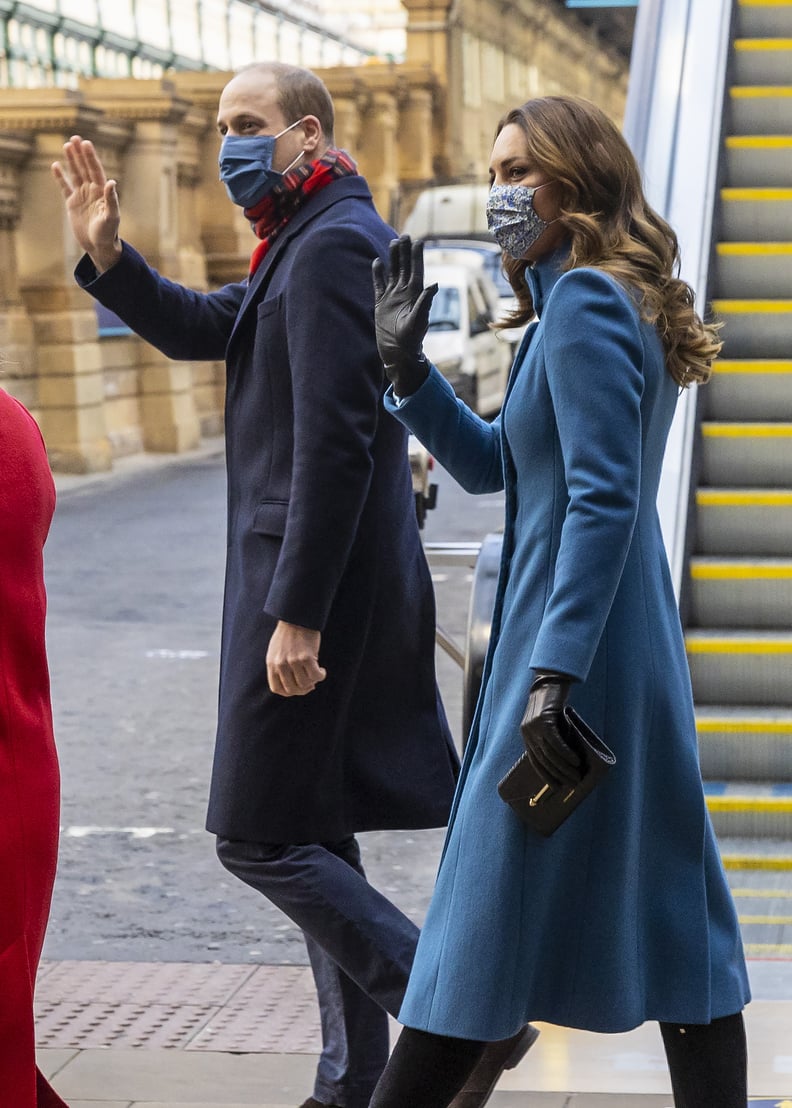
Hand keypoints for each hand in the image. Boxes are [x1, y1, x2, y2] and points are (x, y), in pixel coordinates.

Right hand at [51, 136, 121, 272]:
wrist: (99, 246)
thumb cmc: (108, 233)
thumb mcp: (111, 217)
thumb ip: (112, 199)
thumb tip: (112, 182)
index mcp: (102, 192)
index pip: (96, 170)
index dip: (91, 157)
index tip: (86, 143)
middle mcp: (92, 191)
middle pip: (85, 168)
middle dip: (80, 154)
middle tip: (75, 138)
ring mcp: (81, 196)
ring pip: (75, 174)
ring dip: (71, 160)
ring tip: (67, 145)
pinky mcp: (72, 204)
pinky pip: (65, 187)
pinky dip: (60, 177)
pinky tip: (56, 166)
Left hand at [266, 621, 326, 696]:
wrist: (297, 617)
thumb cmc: (289, 633)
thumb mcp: (277, 651)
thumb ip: (280, 667)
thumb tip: (293, 684)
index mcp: (271, 663)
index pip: (277, 688)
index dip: (289, 692)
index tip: (298, 688)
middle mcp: (280, 664)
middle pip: (292, 689)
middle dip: (303, 690)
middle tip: (311, 684)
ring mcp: (292, 661)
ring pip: (305, 684)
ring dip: (313, 682)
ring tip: (317, 673)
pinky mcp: (306, 657)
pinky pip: (315, 675)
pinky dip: (320, 675)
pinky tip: (322, 670)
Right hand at [372, 235, 435, 396]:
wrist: (398, 353)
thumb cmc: (411, 340)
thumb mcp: (419, 321)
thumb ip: (425, 302)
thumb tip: (433, 284)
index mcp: (415, 295)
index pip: (416, 270)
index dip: (417, 256)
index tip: (418, 241)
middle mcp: (404, 293)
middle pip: (404, 267)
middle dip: (404, 252)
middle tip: (405, 235)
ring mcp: (392, 297)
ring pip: (392, 272)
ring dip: (392, 258)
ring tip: (393, 242)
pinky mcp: (381, 304)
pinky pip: (378, 285)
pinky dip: (378, 274)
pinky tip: (377, 262)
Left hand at [519, 673, 581, 789]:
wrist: (550, 681)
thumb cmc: (554, 705)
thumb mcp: (553, 725)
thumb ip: (556, 740)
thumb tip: (568, 762)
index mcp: (527, 736)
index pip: (535, 762)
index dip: (546, 776)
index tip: (558, 787)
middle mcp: (527, 733)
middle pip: (543, 760)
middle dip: (559, 775)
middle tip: (573, 784)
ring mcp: (533, 727)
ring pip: (549, 754)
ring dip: (564, 767)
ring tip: (577, 775)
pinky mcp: (543, 720)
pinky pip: (555, 742)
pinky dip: (566, 754)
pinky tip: (575, 761)